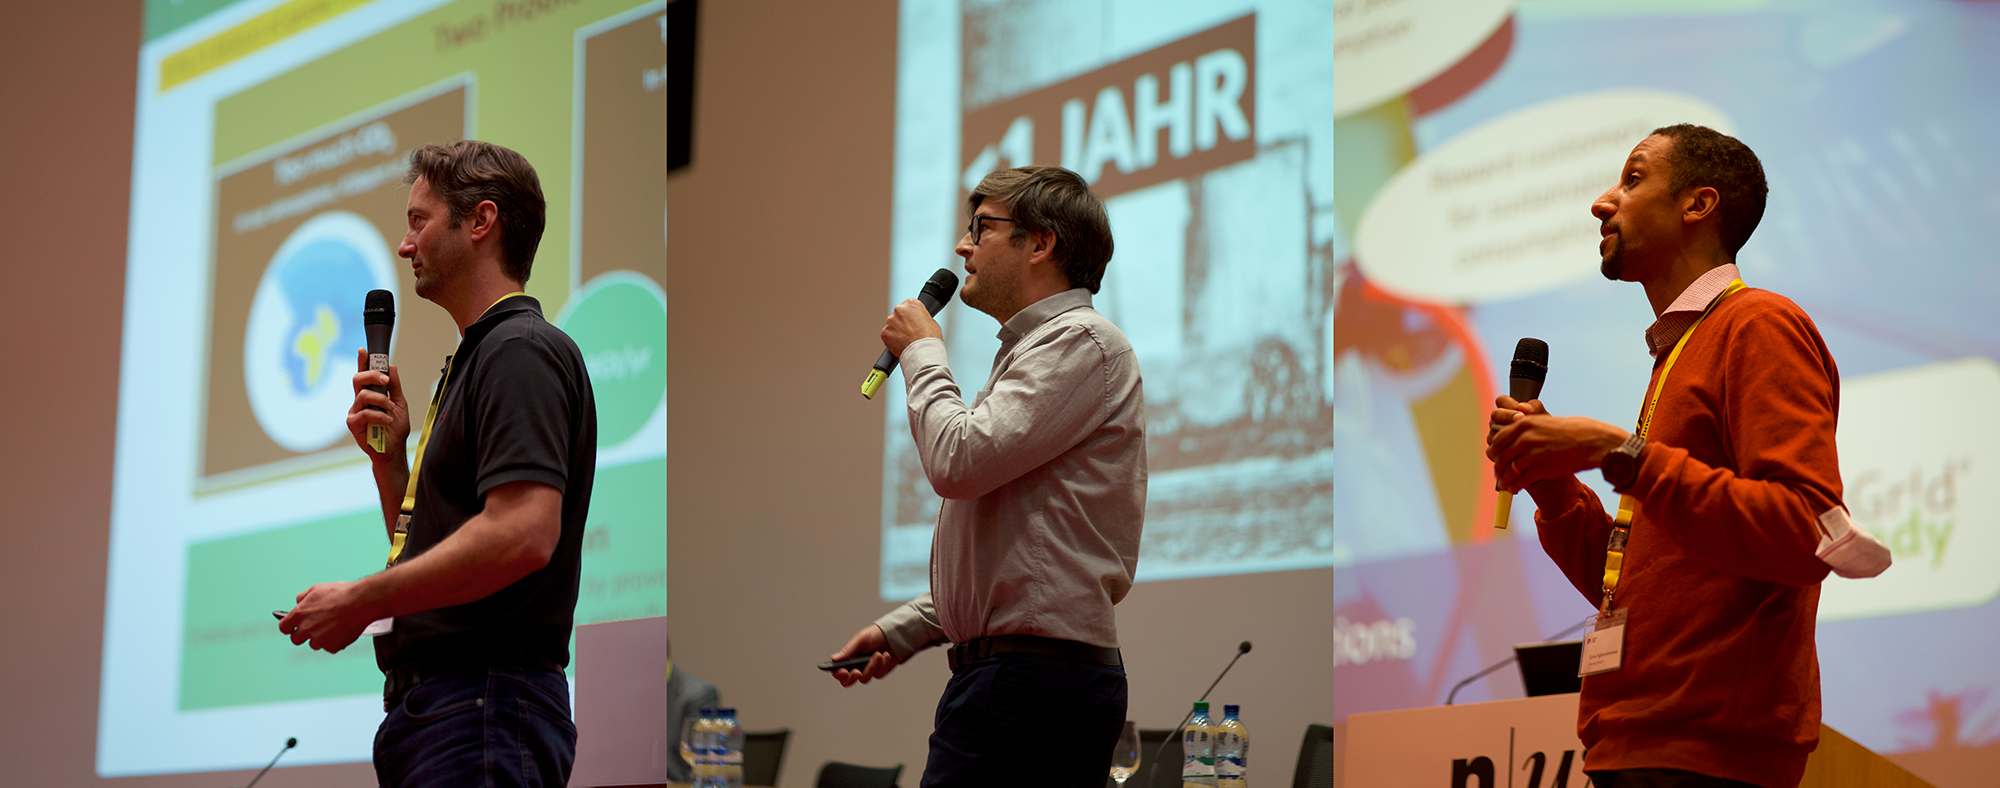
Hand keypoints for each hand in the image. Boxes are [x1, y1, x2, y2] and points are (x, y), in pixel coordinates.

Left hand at [279, 580, 376, 653]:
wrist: (362, 602)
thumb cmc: (342, 594)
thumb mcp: (317, 588)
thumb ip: (302, 597)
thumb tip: (298, 602)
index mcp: (300, 614)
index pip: (284, 628)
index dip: (288, 627)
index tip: (292, 627)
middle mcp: (307, 628)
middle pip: (296, 640)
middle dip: (303, 634)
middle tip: (314, 627)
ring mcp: (319, 639)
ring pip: (314, 644)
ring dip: (320, 638)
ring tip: (332, 626)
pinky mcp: (332, 646)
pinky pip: (330, 647)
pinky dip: (335, 641)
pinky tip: (341, 630)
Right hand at [346, 348, 410, 458]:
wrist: (394, 448)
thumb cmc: (395, 426)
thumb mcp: (400, 403)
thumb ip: (395, 386)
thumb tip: (391, 366)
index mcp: (371, 393)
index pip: (365, 375)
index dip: (362, 362)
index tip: (363, 350)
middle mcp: (360, 400)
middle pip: (358, 379)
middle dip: (372, 375)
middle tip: (385, 380)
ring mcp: (355, 410)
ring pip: (363, 395)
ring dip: (381, 400)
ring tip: (390, 409)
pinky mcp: (353, 423)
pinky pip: (364, 413)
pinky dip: (378, 415)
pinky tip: (386, 421)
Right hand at [828, 624, 897, 686]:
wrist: (894, 635)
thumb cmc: (875, 635)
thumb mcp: (861, 639)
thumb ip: (848, 650)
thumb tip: (834, 659)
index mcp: (847, 657)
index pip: (837, 670)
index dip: (838, 674)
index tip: (843, 672)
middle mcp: (855, 666)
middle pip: (847, 682)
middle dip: (851, 678)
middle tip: (857, 672)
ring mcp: (867, 671)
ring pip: (864, 678)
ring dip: (871, 666)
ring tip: (878, 654)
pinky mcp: (878, 672)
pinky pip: (878, 675)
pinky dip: (882, 664)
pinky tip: (886, 655)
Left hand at [880, 299, 943, 357]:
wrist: (923, 352)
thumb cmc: (930, 338)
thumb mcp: (932, 322)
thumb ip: (922, 318)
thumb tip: (919, 321)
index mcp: (912, 303)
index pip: (908, 306)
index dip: (911, 315)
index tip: (912, 322)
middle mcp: (899, 309)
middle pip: (898, 314)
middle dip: (902, 322)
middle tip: (909, 332)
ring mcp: (890, 321)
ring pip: (892, 325)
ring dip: (896, 331)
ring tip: (905, 340)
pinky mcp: (885, 332)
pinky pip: (887, 335)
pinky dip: (891, 340)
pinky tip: (899, 344)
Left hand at [1486, 400, 1628, 490]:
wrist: (1594, 442)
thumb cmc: (1574, 431)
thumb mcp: (1546, 421)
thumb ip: (1528, 427)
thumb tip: (1513, 435)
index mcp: (1525, 423)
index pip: (1499, 438)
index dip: (1495, 450)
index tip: (1494, 457)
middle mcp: (1526, 437)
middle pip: (1500, 455)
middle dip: (1497, 466)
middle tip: (1498, 474)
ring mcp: (1533, 453)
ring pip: (1509, 469)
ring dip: (1504, 479)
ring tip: (1504, 485)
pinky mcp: (1542, 467)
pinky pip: (1521, 480)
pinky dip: (1515, 486)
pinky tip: (1513, 489)